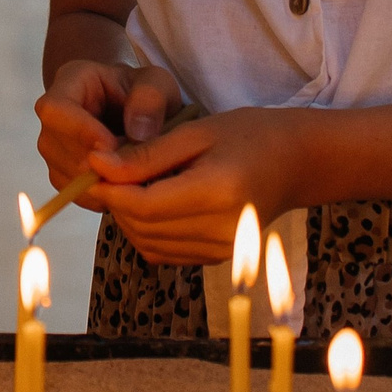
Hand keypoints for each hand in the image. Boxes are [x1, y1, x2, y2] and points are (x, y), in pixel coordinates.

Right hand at [35, 59, 181, 210]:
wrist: (144, 114)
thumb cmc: (148, 94)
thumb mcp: (159, 85)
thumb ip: (151, 100)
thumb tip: (137, 134)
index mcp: (72, 80)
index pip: (56, 108)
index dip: (79, 130)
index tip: (113, 145)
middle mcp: (54, 114)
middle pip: (54, 145)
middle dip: (92, 162)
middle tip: (132, 166)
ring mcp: (54, 145)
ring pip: (62, 172)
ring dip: (98, 181)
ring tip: (133, 174)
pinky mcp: (62, 171)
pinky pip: (72, 191)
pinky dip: (100, 195)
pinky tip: (125, 187)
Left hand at [87, 108, 309, 266]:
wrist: (296, 163)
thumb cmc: (249, 135)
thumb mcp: (197, 133)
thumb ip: (147, 154)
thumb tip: (98, 166)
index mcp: (218, 192)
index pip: (145, 205)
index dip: (112, 190)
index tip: (95, 166)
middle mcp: (221, 229)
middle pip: (143, 228)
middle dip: (116, 202)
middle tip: (110, 172)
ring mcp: (221, 250)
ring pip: (149, 244)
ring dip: (129, 218)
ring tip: (131, 185)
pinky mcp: (217, 258)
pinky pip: (165, 253)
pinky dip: (147, 232)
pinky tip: (152, 204)